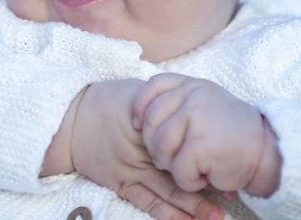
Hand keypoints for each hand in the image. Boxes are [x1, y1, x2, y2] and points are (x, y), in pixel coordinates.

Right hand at [71, 79, 224, 219]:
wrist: (68, 120)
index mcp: (151, 124)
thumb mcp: (136, 93)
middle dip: (206, 186)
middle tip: (232, 196)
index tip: (230, 160)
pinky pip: (146, 202)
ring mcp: (131, 170)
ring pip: (166, 191)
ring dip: (192, 206)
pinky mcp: (120, 184)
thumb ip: (163, 102)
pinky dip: (166, 214)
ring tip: (216, 216)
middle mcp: (143, 150)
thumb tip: (191, 107)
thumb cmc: (106, 101)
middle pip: (180, 171)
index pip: (185, 141)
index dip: (207, 154)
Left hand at [132, 74, 281, 197]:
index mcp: (192, 85)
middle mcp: (192, 95)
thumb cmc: (231, 132)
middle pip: (151, 121)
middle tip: (172, 158)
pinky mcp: (200, 144)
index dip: (140, 107)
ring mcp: (196, 117)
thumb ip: (179, 102)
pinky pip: (178, 170)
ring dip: (172, 166)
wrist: (266, 151)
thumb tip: (141, 117)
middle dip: (155, 146)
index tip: (137, 125)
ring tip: (191, 167)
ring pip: (160, 147)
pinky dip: (189, 181)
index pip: (154, 86)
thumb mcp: (205, 103)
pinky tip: (206, 175)